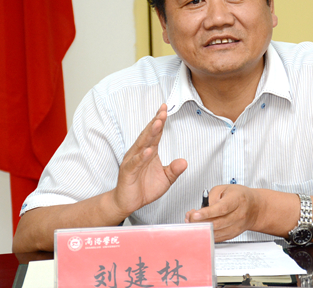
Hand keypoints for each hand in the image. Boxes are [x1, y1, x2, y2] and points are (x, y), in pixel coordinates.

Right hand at [111, 104, 186, 218]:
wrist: (128, 203)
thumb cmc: (144, 188)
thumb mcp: (165, 179)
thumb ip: (174, 170)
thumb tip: (184, 162)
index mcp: (149, 151)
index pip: (155, 133)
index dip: (160, 121)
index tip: (165, 109)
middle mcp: (140, 152)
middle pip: (149, 135)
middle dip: (156, 122)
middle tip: (163, 111)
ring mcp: (132, 161)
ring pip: (142, 145)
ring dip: (149, 134)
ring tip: (157, 123)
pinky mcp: (128, 172)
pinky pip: (135, 163)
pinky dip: (142, 157)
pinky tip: (148, 151)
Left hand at [185, 184, 261, 241]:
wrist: (254, 208)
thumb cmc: (239, 196)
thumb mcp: (224, 188)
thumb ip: (210, 197)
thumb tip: (200, 210)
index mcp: (237, 200)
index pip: (222, 208)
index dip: (207, 212)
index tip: (195, 214)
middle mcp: (239, 215)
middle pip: (217, 223)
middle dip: (200, 222)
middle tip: (189, 218)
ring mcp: (236, 227)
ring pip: (216, 232)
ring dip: (202, 229)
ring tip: (192, 222)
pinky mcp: (232, 234)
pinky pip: (217, 238)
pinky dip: (207, 234)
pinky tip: (200, 228)